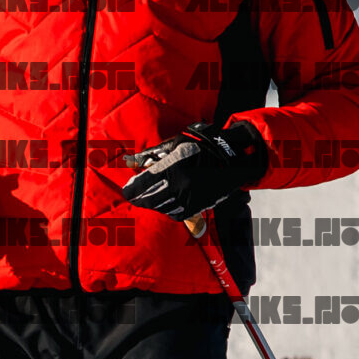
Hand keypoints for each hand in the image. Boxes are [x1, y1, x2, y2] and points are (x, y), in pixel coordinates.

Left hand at [121, 123, 267, 221]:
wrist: (230, 159)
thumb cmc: (201, 146)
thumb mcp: (175, 144)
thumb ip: (152, 154)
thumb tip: (132, 161)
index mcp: (173, 169)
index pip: (143, 185)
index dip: (131, 189)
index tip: (127, 190)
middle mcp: (180, 187)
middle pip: (149, 200)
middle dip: (139, 198)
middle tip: (134, 196)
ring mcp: (189, 199)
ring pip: (161, 208)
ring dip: (152, 204)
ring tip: (149, 198)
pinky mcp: (197, 207)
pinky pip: (175, 214)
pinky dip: (167, 209)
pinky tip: (165, 203)